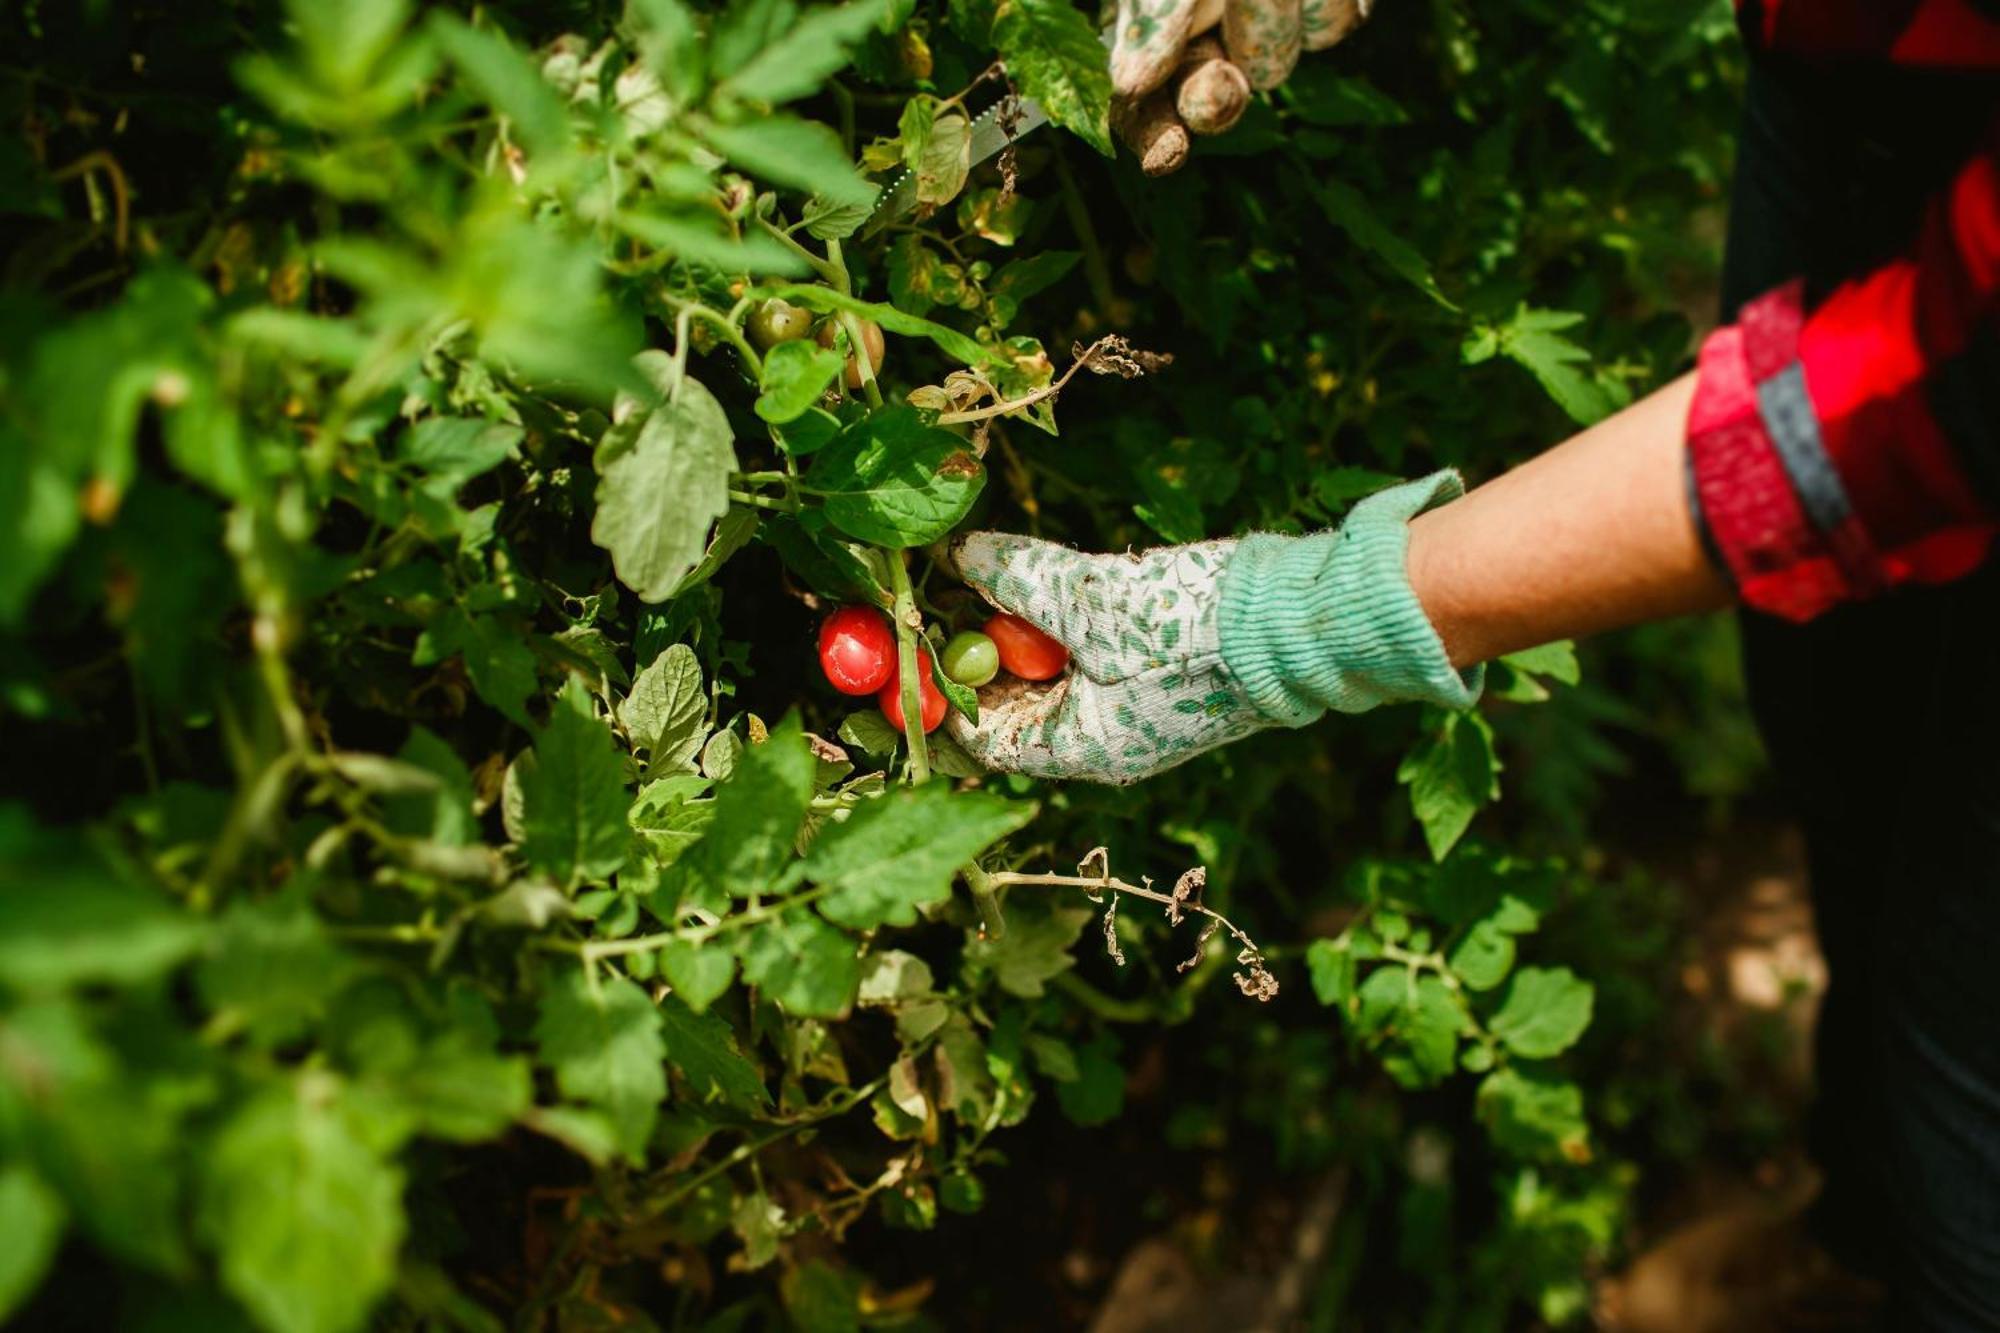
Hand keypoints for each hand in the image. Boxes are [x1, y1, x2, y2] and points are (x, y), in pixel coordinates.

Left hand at [945, 472, 1481, 784]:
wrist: (1303, 620)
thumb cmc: (1196, 628)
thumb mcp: (1092, 600)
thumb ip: (1020, 580)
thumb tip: (959, 556)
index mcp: (1081, 750)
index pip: (982, 735)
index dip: (936, 689)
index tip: (902, 635)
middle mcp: (1102, 741)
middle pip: (1011, 704)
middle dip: (973, 651)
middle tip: (935, 594)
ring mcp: (1131, 710)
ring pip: (1048, 674)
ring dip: (1017, 629)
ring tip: (988, 575)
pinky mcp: (1155, 674)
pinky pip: (1086, 656)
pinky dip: (1059, 623)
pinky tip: (1046, 579)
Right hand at [1109, 0, 1374, 174]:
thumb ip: (1152, 18)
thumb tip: (1127, 84)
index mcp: (1155, 26)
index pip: (1135, 100)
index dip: (1147, 131)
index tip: (1167, 156)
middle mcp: (1209, 35)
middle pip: (1206, 102)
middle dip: (1212, 99)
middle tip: (1220, 87)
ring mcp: (1272, 29)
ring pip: (1276, 61)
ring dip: (1270, 10)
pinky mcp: (1329, 14)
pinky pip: (1334, 25)